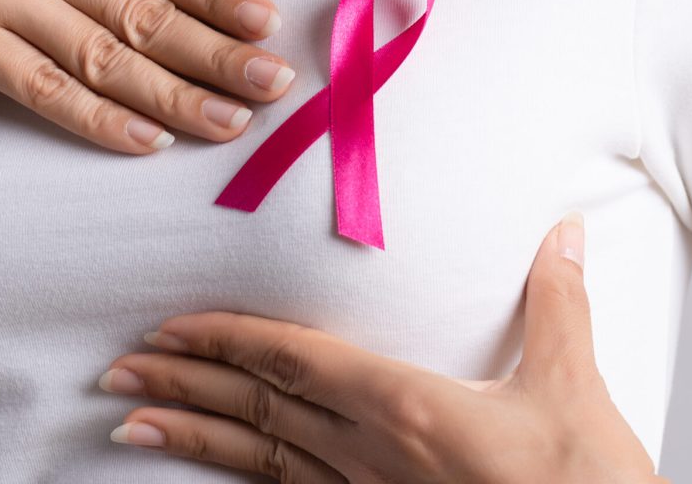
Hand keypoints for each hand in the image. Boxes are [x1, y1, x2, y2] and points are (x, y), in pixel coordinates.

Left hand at [97, 212, 669, 482]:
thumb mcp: (575, 389)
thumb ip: (556, 304)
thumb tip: (560, 232)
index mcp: (410, 408)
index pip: (296, 362)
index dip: (227, 340)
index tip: (169, 327)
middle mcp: (376, 455)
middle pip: (261, 409)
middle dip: (184, 383)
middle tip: (115, 369)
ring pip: (266, 459)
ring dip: (196, 434)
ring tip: (131, 420)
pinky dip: (248, 477)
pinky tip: (220, 471)